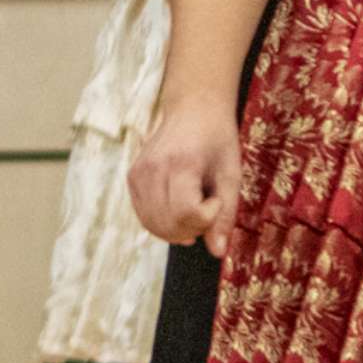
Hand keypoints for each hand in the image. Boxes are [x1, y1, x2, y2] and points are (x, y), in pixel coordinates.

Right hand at [130, 96, 244, 255]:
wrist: (192, 109)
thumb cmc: (217, 139)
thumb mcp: (231, 174)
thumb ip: (225, 214)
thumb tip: (218, 252)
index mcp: (180, 164)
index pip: (188, 213)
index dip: (208, 217)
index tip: (217, 199)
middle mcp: (152, 169)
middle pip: (168, 224)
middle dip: (194, 228)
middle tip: (208, 208)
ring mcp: (137, 173)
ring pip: (152, 224)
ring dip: (178, 229)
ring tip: (194, 209)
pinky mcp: (131, 177)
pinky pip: (144, 215)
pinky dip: (163, 223)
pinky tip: (178, 209)